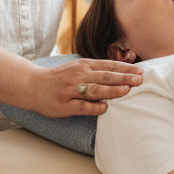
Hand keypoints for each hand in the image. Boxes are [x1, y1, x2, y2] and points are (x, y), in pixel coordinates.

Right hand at [25, 59, 141, 117]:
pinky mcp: (65, 105)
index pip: (108, 66)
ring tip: (127, 90)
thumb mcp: (77, 67)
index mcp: (84, 65)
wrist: (33, 85)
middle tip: (140, 80)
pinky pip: (82, 107)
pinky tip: (105, 108)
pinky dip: (94, 107)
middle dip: (124, 78)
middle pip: (105, 76)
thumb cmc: (59, 77)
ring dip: (112, 90)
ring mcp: (71, 90)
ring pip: (95, 90)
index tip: (141, 71)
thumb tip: (120, 72)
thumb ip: (96, 70)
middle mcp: (79, 75)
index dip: (125, 69)